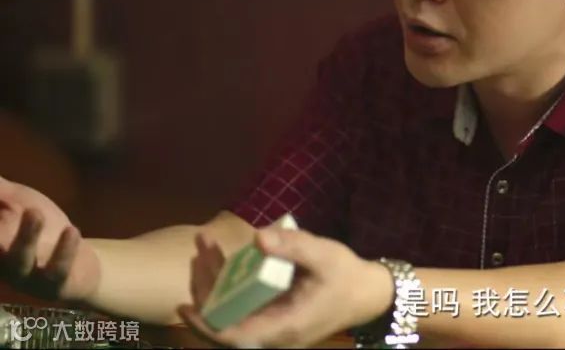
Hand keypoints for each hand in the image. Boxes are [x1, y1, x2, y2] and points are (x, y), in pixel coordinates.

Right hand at [0, 175, 100, 300]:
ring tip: (35, 212)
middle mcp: (1, 263)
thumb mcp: (20, 203)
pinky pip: (56, 271)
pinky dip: (64, 251)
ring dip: (26, 236)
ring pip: (19, 260)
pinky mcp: (53, 285)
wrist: (81, 264)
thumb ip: (0, 189)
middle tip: (0, 206)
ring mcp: (26, 277)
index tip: (0, 202)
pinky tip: (72, 230)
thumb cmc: (44, 230)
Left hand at [178, 226, 393, 347]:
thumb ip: (294, 246)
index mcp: (282, 326)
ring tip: (205, 245)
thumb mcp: (325, 256)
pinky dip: (227, 281)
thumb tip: (257, 237)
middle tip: (200, 252)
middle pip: (224, 321)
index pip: (233, 336)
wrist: (368, 294)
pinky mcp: (270, 314)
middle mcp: (271, 331)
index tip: (186, 304)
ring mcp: (270, 324)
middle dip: (205, 288)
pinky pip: (240, 303)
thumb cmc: (348, 277)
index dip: (206, 324)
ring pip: (229, 311)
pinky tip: (221, 255)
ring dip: (213, 282)